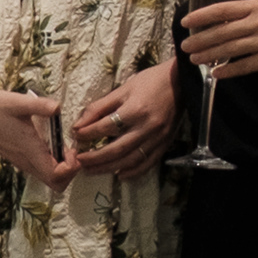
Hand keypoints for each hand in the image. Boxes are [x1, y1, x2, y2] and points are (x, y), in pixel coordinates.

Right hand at [0, 84, 74, 184]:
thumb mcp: (16, 102)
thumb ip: (39, 105)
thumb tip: (57, 107)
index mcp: (29, 150)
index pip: (55, 176)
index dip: (70, 168)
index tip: (71, 149)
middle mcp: (27, 161)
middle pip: (55, 183)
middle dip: (71, 172)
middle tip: (70, 150)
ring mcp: (23, 161)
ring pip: (49, 179)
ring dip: (63, 168)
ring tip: (62, 146)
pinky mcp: (20, 158)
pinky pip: (42, 170)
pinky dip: (54, 164)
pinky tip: (52, 144)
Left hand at [71, 61, 177, 177]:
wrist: (181, 82)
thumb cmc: (150, 82)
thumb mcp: (123, 89)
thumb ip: (100, 107)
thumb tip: (79, 124)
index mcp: (135, 110)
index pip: (106, 127)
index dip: (88, 134)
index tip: (75, 136)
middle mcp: (147, 127)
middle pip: (117, 149)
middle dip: (95, 158)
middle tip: (79, 161)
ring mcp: (158, 138)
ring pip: (131, 159)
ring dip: (109, 168)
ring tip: (91, 171)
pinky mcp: (166, 143)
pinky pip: (149, 162)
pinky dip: (134, 172)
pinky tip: (120, 175)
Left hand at [180, 0, 257, 83]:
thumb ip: (245, 18)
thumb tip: (214, 25)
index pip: (222, 10)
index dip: (201, 16)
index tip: (185, 22)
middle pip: (222, 32)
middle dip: (200, 40)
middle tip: (184, 46)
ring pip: (229, 49)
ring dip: (209, 55)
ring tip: (194, 59)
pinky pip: (243, 66)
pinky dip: (228, 70)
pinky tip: (216, 73)